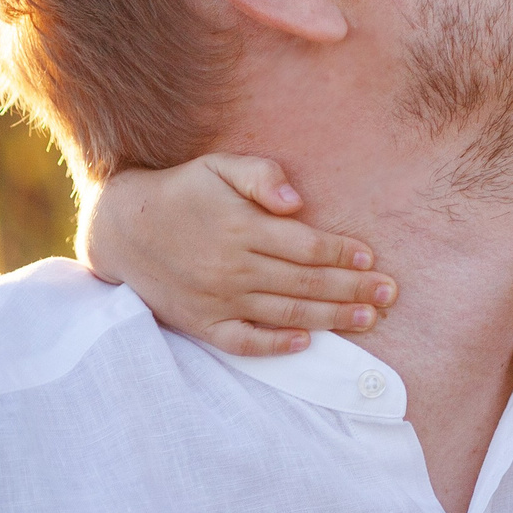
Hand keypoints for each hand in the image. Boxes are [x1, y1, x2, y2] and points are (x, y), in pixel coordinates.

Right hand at [81, 155, 396, 356]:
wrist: (123, 229)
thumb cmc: (183, 192)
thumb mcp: (218, 166)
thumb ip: (261, 176)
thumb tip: (297, 202)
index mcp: (240, 228)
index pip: (306, 245)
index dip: (342, 252)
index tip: (371, 258)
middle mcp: (231, 267)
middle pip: (305, 282)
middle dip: (352, 288)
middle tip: (389, 294)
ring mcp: (217, 299)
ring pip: (285, 313)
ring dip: (330, 317)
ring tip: (367, 319)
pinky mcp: (202, 323)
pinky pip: (244, 342)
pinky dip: (276, 346)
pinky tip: (307, 343)